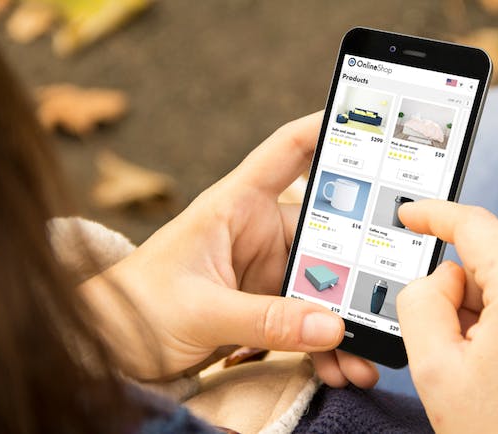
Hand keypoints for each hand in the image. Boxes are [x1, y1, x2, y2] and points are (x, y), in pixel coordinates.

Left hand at [84, 112, 377, 386]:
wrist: (109, 347)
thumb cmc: (135, 307)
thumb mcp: (198, 311)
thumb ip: (263, 319)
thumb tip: (330, 326)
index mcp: (235, 206)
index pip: (288, 152)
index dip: (327, 130)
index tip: (374, 127)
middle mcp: (257, 233)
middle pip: (326, 234)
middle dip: (357, 268)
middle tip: (388, 296)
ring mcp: (265, 272)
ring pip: (323, 285)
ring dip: (345, 319)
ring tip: (365, 357)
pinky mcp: (265, 306)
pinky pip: (308, 319)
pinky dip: (325, 343)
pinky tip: (340, 366)